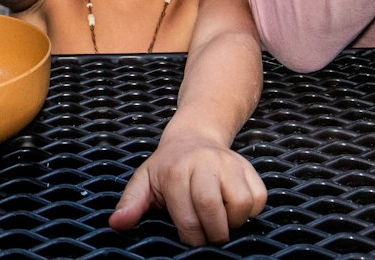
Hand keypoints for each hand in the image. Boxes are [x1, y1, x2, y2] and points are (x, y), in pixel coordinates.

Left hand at [109, 134, 266, 245]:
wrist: (193, 135)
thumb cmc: (168, 165)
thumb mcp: (144, 181)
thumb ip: (131, 204)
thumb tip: (116, 224)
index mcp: (176, 171)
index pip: (188, 218)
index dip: (191, 238)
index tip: (190, 239)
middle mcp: (204, 164)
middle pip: (213, 209)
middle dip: (213, 234)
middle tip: (208, 237)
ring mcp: (229, 163)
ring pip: (241, 203)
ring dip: (233, 222)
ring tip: (221, 220)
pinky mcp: (248, 166)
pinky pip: (258, 197)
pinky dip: (250, 211)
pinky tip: (233, 208)